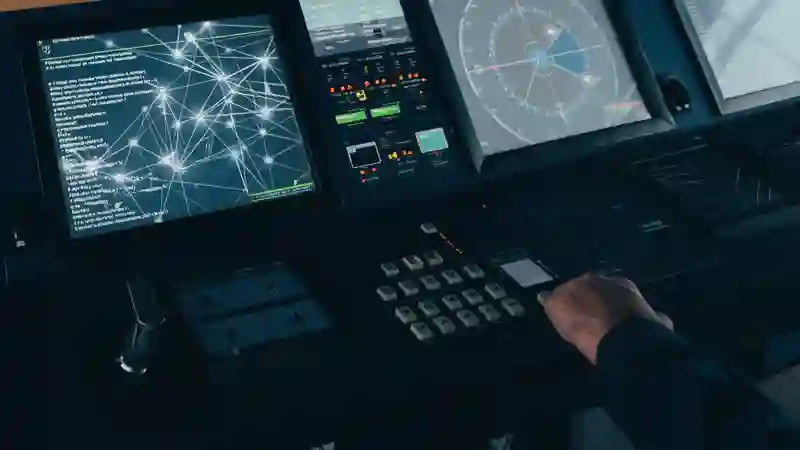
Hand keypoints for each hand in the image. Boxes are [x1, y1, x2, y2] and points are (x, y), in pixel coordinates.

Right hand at [539, 273, 672, 364]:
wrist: (622, 341)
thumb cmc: (584, 325)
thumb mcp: (557, 310)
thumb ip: (552, 300)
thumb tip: (544, 295)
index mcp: (590, 278)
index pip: (580, 284)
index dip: (577, 297)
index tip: (574, 310)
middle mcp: (615, 282)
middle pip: (604, 289)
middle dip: (600, 299)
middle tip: (594, 317)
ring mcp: (637, 298)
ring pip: (625, 301)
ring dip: (620, 309)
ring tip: (613, 327)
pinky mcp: (655, 317)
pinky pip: (646, 319)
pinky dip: (642, 324)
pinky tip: (637, 335)